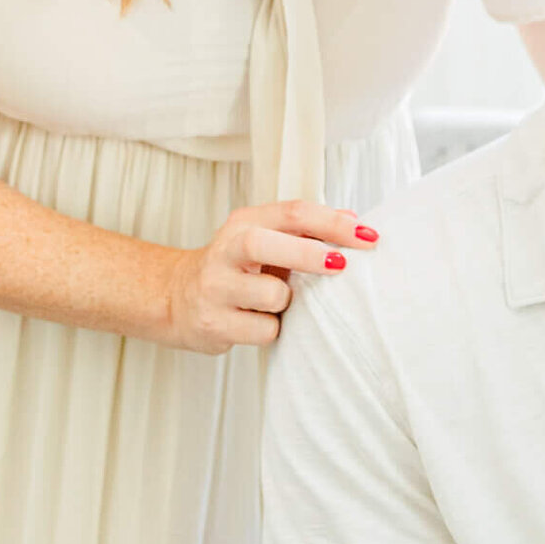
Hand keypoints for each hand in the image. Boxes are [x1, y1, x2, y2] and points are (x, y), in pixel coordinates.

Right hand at [164, 201, 375, 353]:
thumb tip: (354, 220)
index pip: (292, 213)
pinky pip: (265, 330)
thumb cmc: (235, 267)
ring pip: (271, 295)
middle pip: (264, 244)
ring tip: (278, 302)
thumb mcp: (266, 239)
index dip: (333, 224)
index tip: (367, 237)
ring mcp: (215, 288)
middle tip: (342, 266)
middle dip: (308, 255)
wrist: (176, 299)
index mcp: (244, 223)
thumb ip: (306, 230)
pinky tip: (259, 321)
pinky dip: (274, 329)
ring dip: (289, 302)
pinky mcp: (214, 324)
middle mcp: (225, 251)